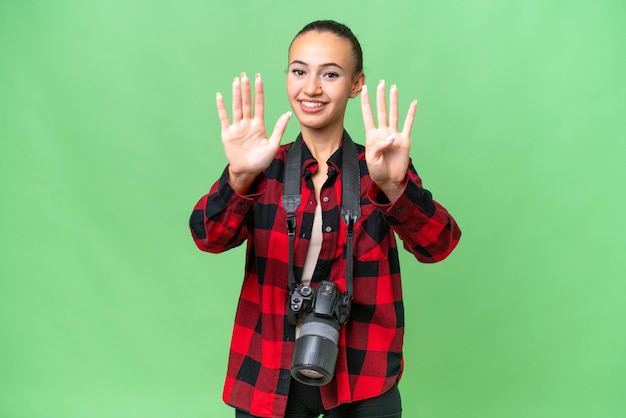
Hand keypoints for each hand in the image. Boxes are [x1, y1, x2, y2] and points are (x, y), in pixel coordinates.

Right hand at [216, 73, 291, 192]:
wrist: (248, 171)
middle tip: (245, 75)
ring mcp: (237, 128)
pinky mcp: (228, 134)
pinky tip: (220, 96)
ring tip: (236, 81)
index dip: (258, 91)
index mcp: (259, 125)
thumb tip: (288, 113)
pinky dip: (222, 107)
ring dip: (236, 94)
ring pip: (236, 107)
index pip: (259, 104)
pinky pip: (224, 118)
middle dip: (246, 89)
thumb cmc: (261, 160)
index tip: (258, 78)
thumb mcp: (273, 144)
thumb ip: (279, 128)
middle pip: (247, 103)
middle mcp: (247, 123)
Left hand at [361, 80, 417, 200]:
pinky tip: (413, 103)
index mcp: (372, 136)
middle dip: (380, 97)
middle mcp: (383, 132)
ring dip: (394, 101)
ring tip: (394, 88)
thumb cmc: (377, 171)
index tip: (364, 89)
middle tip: (380, 82)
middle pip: (381, 110)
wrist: (390, 180)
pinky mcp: (404, 139)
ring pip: (394, 114)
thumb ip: (379, 146)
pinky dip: (411, 114)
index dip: (366, 102)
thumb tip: (392, 136)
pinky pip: (408, 124)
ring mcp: (394, 134)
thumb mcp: (372, 159)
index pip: (368, 115)